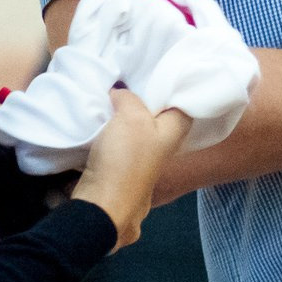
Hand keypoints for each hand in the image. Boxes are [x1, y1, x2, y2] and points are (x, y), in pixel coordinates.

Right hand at [70, 90, 192, 247]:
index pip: (185, 107)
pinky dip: (108, 136)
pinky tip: (96, 125)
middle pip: (157, 120)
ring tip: (108, 99)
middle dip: (144, 104)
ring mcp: (140, 163)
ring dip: (123, 120)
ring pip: (135, 133)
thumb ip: (129, 98)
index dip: (175, 91)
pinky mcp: (117, 173)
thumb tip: (121, 92)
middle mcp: (162, 149)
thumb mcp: (132, 117)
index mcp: (174, 134)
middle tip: (127, 84)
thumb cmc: (126, 158)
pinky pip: (116, 147)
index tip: (159, 76)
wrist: (102, 206)